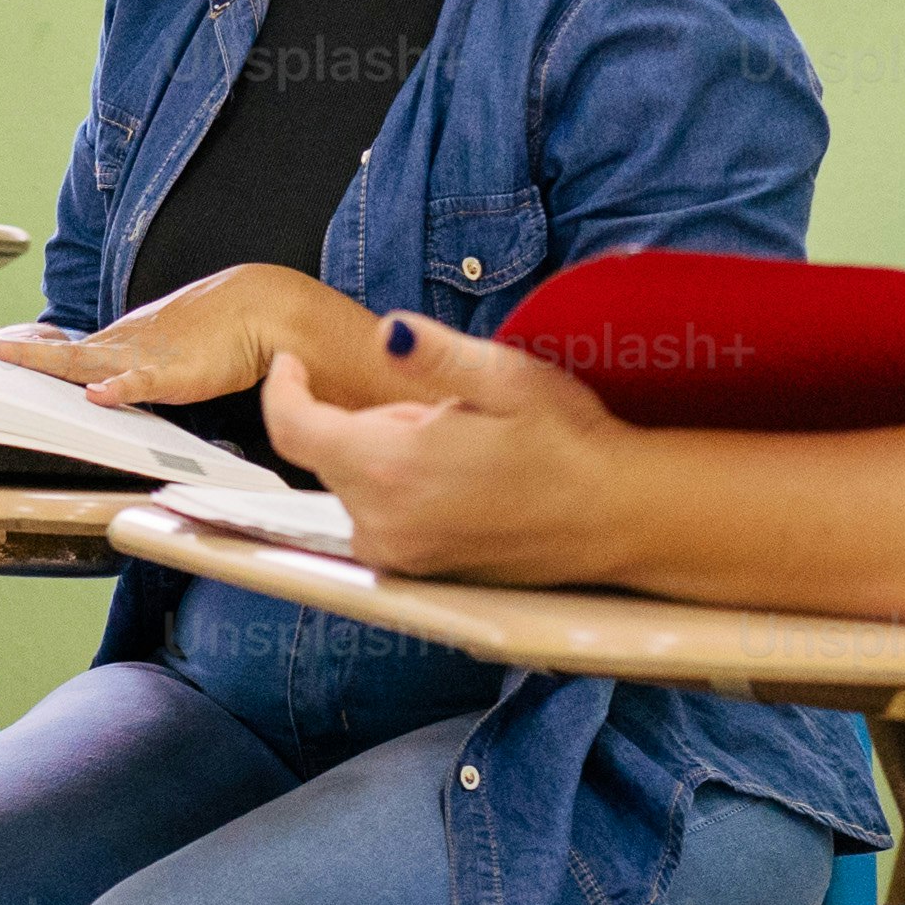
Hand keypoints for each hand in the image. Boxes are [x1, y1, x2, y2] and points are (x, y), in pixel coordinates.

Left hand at [0, 264, 320, 408]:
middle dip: (3, 357)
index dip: (10, 355)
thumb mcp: (159, 362)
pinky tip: (99, 396)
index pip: (50, 354)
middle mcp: (117, 349)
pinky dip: (120, 389)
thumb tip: (100, 393)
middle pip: (50, 357)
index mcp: (112, 349)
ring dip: (38, 365)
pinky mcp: (172, 373)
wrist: (256, 310)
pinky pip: (141, 382)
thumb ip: (128, 378)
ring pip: (80, 364)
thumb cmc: (211, 338)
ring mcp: (140, 358)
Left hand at [259, 314, 636, 579]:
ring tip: (461, 446)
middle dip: (366, 419)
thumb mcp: (504, 377)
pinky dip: (402, 492)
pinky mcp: (420, 573)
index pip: (293, 427)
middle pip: (330, 455)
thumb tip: (386, 332)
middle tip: (442, 407)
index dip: (285, 388)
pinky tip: (461, 481)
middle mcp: (381, 522)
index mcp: (388, 467)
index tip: (293, 363)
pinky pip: (383, 520)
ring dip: (387, 457)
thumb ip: (433, 354)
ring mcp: (400, 555)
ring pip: (357, 488)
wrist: (618, 516)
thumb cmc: (569, 444)